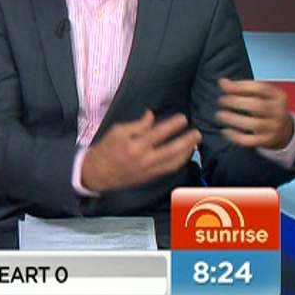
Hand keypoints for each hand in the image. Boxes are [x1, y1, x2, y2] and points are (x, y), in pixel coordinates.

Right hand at [80, 110, 201, 192]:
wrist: (97, 174)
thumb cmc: (105, 150)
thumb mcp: (117, 132)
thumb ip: (137, 125)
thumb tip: (151, 116)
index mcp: (134, 146)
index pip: (158, 134)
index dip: (172, 125)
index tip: (183, 118)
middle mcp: (144, 160)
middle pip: (171, 151)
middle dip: (186, 142)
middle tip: (197, 133)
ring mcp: (148, 171)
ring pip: (173, 163)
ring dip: (186, 153)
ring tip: (194, 144)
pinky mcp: (149, 178)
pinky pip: (168, 170)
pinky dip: (179, 162)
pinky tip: (184, 155)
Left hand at [216, 78, 293, 149]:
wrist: (284, 129)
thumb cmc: (266, 107)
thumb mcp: (260, 95)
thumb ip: (241, 88)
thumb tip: (222, 82)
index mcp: (279, 96)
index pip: (261, 88)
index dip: (242, 86)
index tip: (226, 87)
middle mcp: (279, 111)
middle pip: (258, 106)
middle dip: (236, 102)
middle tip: (221, 101)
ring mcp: (275, 127)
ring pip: (254, 124)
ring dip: (234, 119)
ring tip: (220, 115)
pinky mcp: (268, 140)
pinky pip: (251, 140)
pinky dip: (237, 137)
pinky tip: (225, 131)